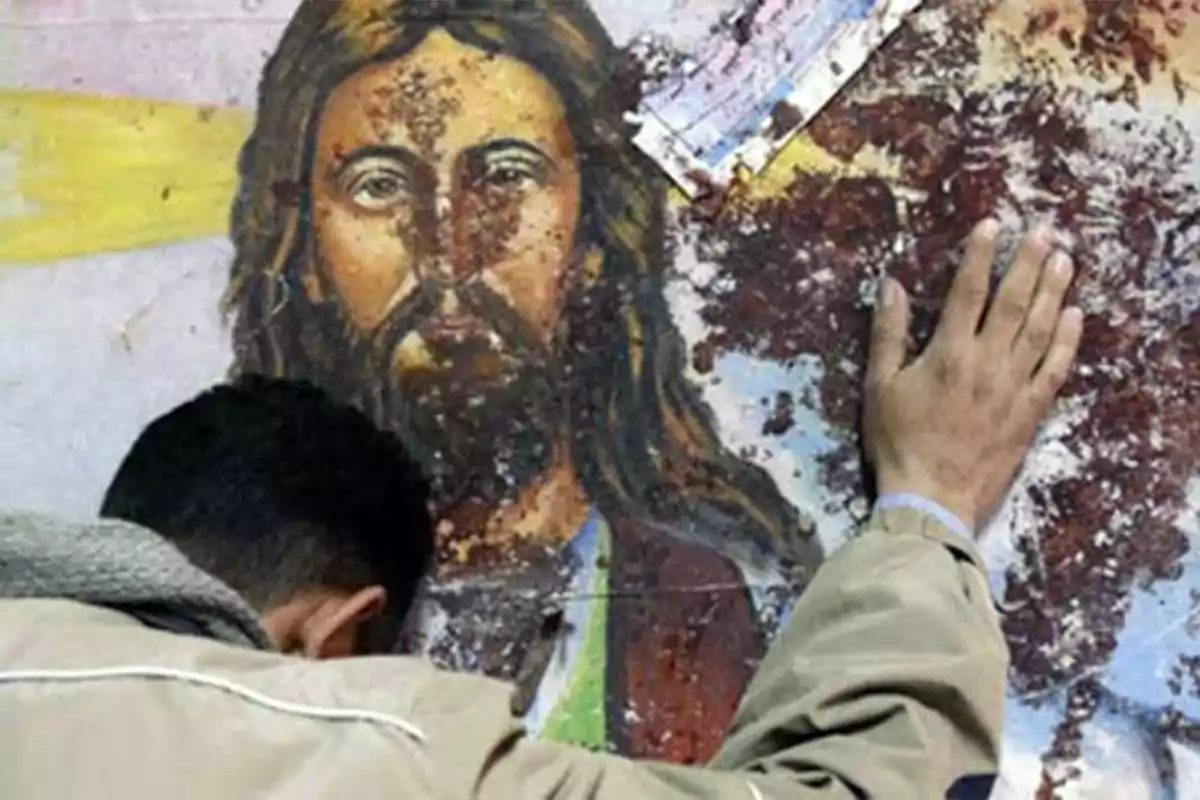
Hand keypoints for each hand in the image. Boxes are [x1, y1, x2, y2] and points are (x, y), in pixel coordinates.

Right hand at [863, 220, 1083, 533]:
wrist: (931, 497)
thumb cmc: (897, 441)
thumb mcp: (879, 386)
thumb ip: (888, 334)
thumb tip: (891, 286)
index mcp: (948, 353)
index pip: (968, 292)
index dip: (980, 256)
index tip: (992, 225)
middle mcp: (987, 362)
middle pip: (1014, 302)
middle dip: (1029, 263)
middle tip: (1045, 233)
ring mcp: (1013, 387)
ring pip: (1040, 329)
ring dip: (1054, 291)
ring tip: (1065, 260)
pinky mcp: (1030, 411)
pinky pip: (1055, 369)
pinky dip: (1066, 340)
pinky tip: (1075, 316)